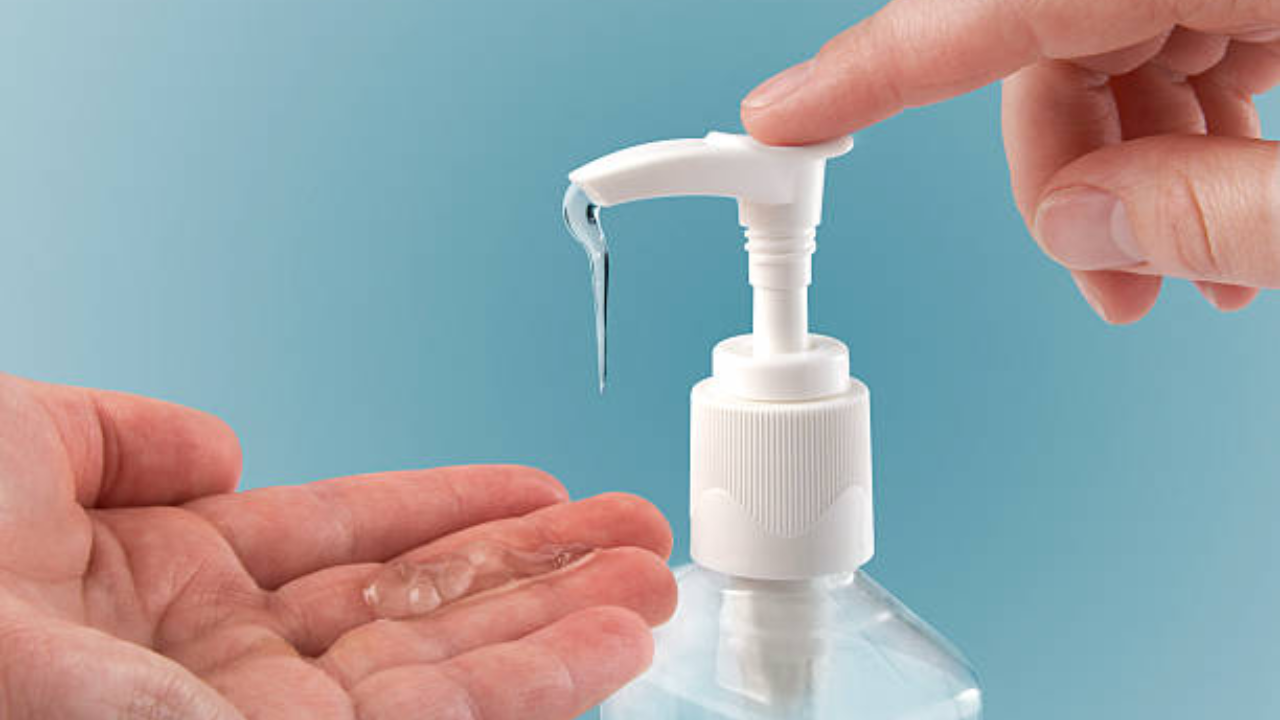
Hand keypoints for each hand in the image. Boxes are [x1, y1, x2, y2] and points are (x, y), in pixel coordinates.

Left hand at [0, 374, 674, 718]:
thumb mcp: (10, 448)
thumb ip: (120, 435)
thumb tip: (222, 441)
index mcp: (161, 585)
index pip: (344, 541)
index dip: (446, 509)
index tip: (532, 491)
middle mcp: (227, 668)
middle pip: (420, 608)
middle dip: (537, 570)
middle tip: (633, 538)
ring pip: (452, 672)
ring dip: (563, 626)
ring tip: (651, 584)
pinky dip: (537, 682)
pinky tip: (610, 641)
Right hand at [742, 0, 1279, 322]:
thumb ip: (1207, 211)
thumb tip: (1076, 224)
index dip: (869, 64)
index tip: (779, 117)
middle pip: (1042, 30)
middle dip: (1059, 171)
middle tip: (1105, 285)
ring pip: (1111, 42)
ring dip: (1127, 167)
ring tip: (1186, 278)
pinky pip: (1184, 37)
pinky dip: (1180, 132)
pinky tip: (1219, 216)